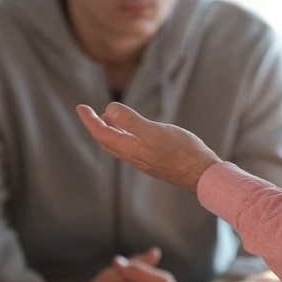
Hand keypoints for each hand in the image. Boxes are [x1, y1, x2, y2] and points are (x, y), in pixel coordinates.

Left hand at [76, 103, 220, 191]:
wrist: (202, 175)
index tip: (80, 107)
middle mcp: (133, 157)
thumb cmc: (182, 152)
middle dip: (95, 126)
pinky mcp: (153, 161)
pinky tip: (131, 131)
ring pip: (118, 145)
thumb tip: (108, 109)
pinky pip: (130, 147)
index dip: (89, 120)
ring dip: (108, 131)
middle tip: (87, 111)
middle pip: (106, 141)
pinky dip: (123, 136)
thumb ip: (131, 121)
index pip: (101, 134)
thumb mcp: (155, 132)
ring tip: (105, 117)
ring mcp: (143, 160)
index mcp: (130, 149)